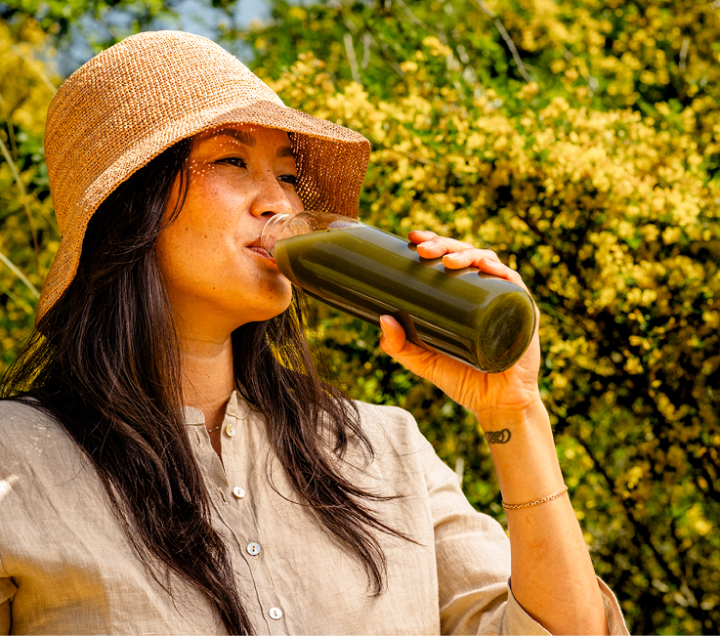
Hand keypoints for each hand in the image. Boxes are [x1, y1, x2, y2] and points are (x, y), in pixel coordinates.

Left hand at [379, 230, 542, 421]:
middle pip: (466, 255)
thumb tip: (382, 319)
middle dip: (444, 245)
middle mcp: (485, 291)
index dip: (434, 241)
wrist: (496, 405)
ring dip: (468, 254)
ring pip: (489, 262)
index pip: (450, 258)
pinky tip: (485, 266)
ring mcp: (506, 299)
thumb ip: (399, 346)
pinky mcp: (524, 313)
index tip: (412, 237)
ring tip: (447, 261)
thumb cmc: (463, 379)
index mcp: (464, 294)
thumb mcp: (423, 361)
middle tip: (423, 250)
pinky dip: (501, 272)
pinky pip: (515, 285)